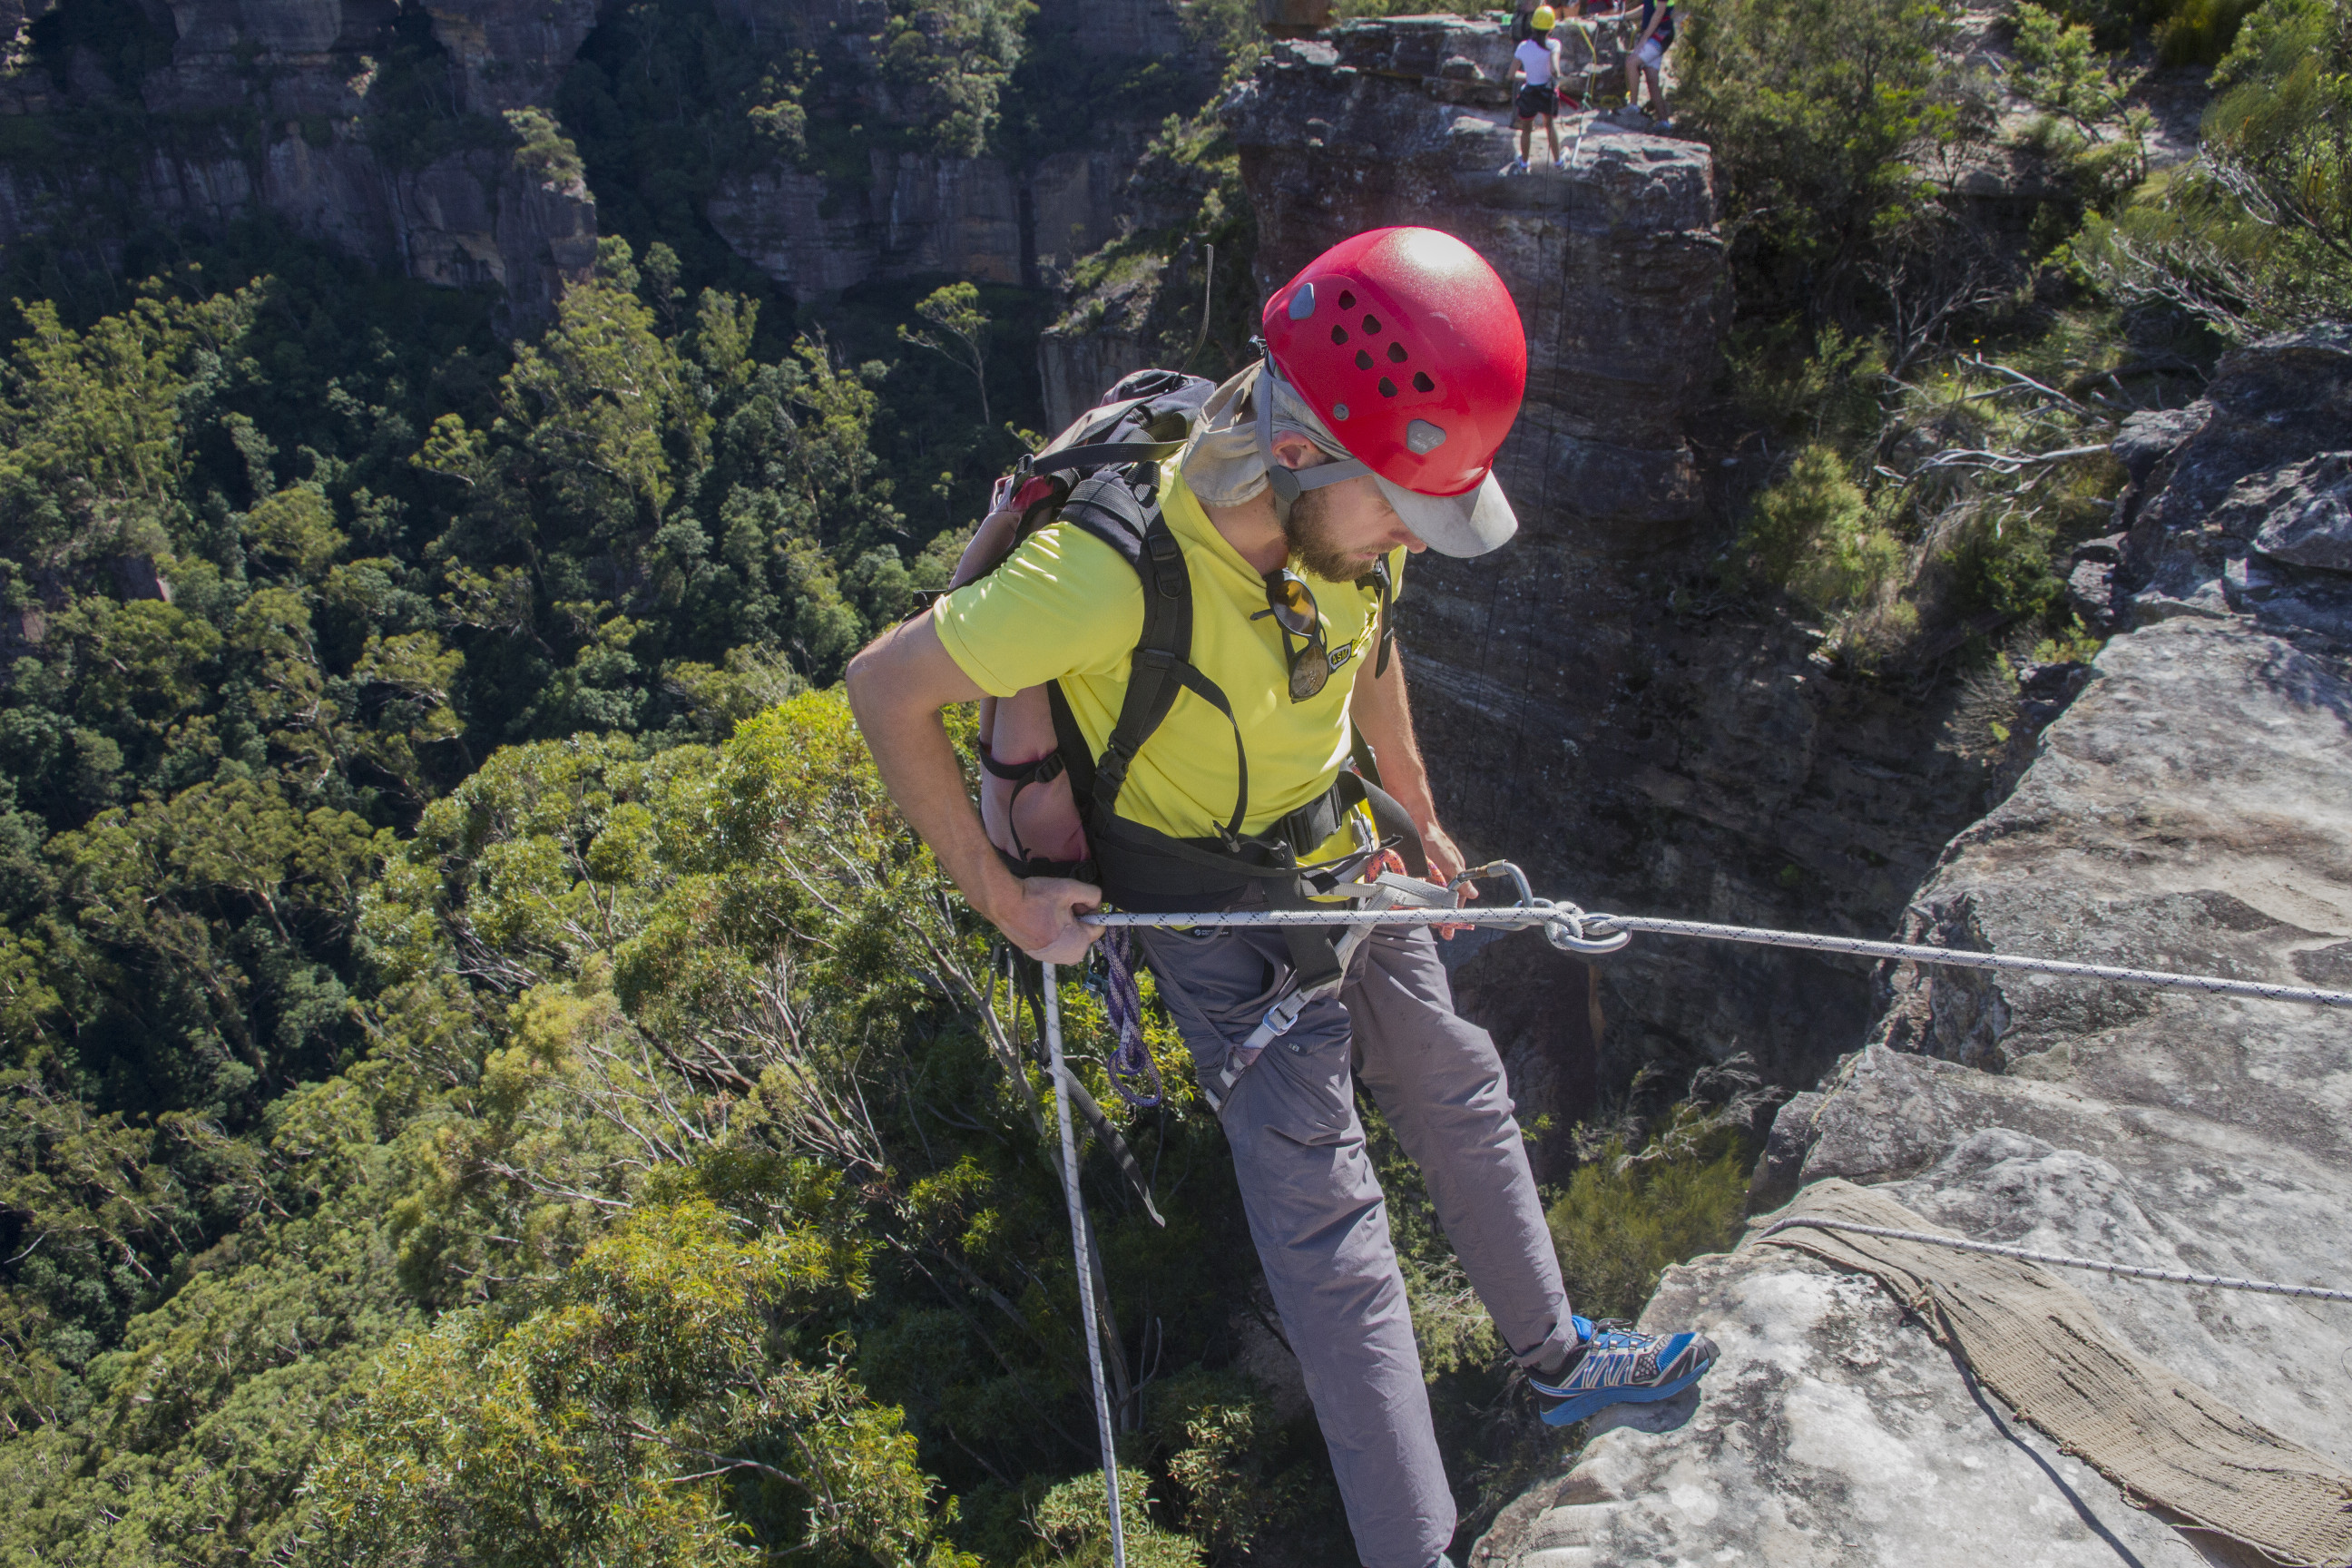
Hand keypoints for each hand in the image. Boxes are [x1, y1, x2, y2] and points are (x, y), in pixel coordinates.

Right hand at [987, 874, 1104, 964]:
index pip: (1099, 926)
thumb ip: (1093, 894)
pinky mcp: (1037, 955)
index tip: (1076, 901)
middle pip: (1084, 933)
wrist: (1003, 903)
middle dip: (1077, 918)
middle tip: (1060, 905)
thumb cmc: (1035, 897)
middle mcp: (1066, 957)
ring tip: (1048, 911)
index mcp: (1078, 945)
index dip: (1089, 910)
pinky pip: (1055, 942)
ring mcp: (1050, 958)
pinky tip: (1040, 918)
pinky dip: (1052, 931)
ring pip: (1069, 937)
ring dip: (1064, 924)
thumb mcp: (1070, 888)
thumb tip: (1097, 902)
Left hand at [1419, 820, 1476, 938]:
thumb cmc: (1437, 842)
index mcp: (1457, 872)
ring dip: (1434, 910)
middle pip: (1446, 900)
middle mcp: (1446, 874)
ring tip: (1432, 923)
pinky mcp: (1420, 871)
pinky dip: (1421, 899)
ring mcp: (1433, 873)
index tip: (1453, 926)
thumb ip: (1461, 880)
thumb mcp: (1450, 862)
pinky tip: (1419, 908)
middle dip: (1446, 916)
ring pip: (1434, 896)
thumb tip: (1474, 895)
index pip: (1458, 898)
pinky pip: (1422, 889)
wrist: (1417, 826)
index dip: (1456, 912)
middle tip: (1445, 933)